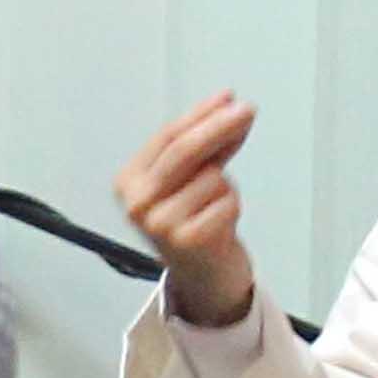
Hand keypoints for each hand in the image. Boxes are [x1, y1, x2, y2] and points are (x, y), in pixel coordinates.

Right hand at [115, 90, 260, 326]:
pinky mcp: (186, 241)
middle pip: (184, 150)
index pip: (168, 136)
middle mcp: (137, 202)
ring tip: (215, 210)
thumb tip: (231, 107)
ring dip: (227, 189)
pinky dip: (233, 208)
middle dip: (219, 125)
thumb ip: (210, 145)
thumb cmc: (198, 223)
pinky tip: (221, 226)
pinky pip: (227, 202)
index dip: (201, 114)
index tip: (229, 98)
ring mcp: (159, 223)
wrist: (205, 279)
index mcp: (129, 181)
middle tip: (247, 110)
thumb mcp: (194, 179)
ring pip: (212, 178)